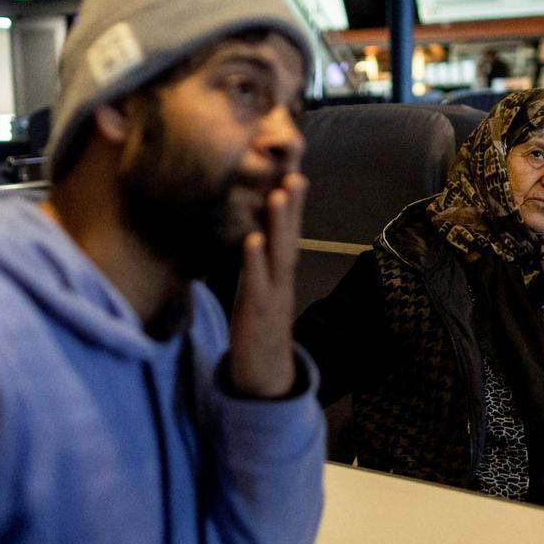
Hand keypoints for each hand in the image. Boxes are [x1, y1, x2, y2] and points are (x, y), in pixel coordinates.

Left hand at [227, 172, 307, 397]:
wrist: (264, 376)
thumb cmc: (256, 329)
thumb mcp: (257, 291)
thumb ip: (257, 264)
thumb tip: (249, 234)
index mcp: (278, 273)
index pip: (287, 231)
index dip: (290, 201)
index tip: (291, 167)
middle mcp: (281, 279)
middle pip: (289, 236)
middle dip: (292, 203)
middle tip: (295, 170)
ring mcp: (273, 295)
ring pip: (279, 255)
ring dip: (279, 224)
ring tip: (277, 193)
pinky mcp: (259, 313)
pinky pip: (258, 284)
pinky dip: (255, 262)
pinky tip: (252, 240)